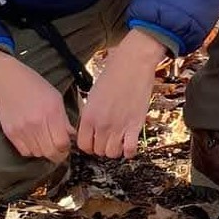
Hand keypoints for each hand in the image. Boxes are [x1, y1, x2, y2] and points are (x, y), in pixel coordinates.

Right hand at [0, 49, 73, 162]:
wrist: (4, 79)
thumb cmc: (32, 85)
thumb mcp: (55, 98)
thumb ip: (64, 119)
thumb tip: (72, 137)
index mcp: (51, 113)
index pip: (62, 144)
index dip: (67, 148)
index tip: (66, 146)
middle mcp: (36, 123)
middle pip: (51, 153)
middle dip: (58, 154)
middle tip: (58, 148)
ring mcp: (22, 129)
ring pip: (38, 154)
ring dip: (44, 151)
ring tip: (44, 140)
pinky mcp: (10, 133)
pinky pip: (25, 152)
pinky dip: (31, 150)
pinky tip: (33, 140)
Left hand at [77, 29, 165, 158]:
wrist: (132, 64)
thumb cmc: (112, 75)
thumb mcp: (93, 95)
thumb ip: (91, 114)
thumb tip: (91, 127)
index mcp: (88, 116)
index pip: (83, 145)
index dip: (88, 145)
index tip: (94, 141)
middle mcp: (101, 125)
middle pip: (98, 151)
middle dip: (102, 148)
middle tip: (107, 140)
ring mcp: (118, 127)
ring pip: (112, 154)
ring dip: (115, 150)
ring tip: (118, 142)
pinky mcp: (134, 127)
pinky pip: (130, 150)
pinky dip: (129, 151)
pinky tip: (129, 144)